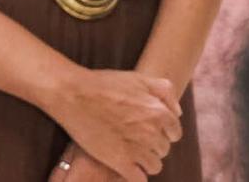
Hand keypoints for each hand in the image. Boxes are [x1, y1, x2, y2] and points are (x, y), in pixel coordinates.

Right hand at [41, 69, 179, 180]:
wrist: (71, 93)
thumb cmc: (102, 84)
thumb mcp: (137, 77)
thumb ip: (164, 91)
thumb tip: (177, 112)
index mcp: (159, 113)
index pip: (174, 133)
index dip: (161, 131)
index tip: (146, 128)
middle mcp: (152, 133)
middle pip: (163, 149)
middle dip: (151, 144)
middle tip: (132, 136)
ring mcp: (137, 149)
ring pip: (154, 166)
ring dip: (143, 160)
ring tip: (127, 150)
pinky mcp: (120, 162)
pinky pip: (139, 178)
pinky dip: (135, 175)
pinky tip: (125, 166)